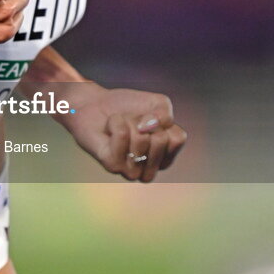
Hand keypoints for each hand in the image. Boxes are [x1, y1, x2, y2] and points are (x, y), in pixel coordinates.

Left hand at [64, 83, 185, 181]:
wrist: (95, 104)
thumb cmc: (127, 107)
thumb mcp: (157, 104)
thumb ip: (165, 114)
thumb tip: (148, 128)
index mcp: (163, 159)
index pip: (177, 139)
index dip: (162, 121)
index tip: (148, 120)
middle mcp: (148, 170)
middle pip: (161, 139)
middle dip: (144, 121)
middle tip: (131, 123)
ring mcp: (131, 170)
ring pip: (141, 137)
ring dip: (129, 121)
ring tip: (119, 125)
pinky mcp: (112, 165)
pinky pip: (122, 135)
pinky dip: (116, 122)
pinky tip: (109, 128)